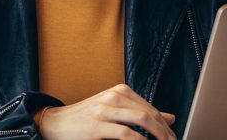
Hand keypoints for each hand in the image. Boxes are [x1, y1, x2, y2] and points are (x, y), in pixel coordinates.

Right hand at [40, 84, 176, 139]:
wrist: (53, 123)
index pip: (150, 108)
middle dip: (164, 130)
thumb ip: (141, 113)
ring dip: (157, 134)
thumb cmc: (86, 118)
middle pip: (149, 113)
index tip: (172, 135)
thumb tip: (170, 118)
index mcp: (121, 91)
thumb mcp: (115, 110)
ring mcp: (105, 110)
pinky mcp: (96, 126)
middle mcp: (115, 97)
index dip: (164, 124)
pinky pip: (125, 133)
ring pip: (141, 120)